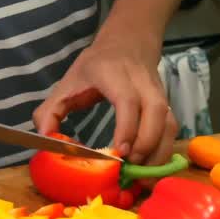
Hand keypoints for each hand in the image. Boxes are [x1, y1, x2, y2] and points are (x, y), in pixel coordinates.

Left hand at [32, 32, 175, 164]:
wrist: (128, 43)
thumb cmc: (96, 67)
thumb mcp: (67, 82)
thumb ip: (50, 111)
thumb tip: (46, 139)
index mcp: (114, 75)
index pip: (128, 100)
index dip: (127, 127)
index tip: (120, 152)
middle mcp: (143, 83)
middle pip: (157, 112)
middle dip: (146, 144)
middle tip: (130, 167)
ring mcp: (159, 94)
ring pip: (169, 123)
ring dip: (159, 152)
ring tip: (142, 176)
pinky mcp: (167, 105)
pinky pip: (173, 130)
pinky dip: (165, 151)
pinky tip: (150, 168)